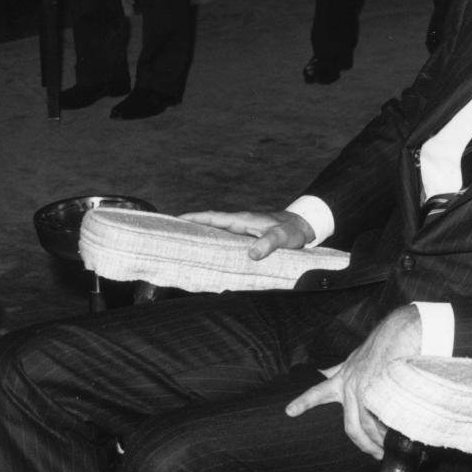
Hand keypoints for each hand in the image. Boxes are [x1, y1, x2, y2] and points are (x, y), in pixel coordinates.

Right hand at [178, 209, 315, 259]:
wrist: (302, 227)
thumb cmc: (292, 231)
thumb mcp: (283, 237)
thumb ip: (269, 243)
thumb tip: (252, 253)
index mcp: (242, 220)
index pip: (213, 217)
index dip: (194, 218)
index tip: (176, 220)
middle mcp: (238, 224)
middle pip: (209, 224)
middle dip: (190, 227)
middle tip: (170, 234)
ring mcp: (241, 231)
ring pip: (215, 232)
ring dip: (200, 236)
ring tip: (181, 246)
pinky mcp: (245, 238)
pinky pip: (224, 239)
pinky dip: (213, 243)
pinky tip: (206, 253)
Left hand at [286, 306, 421, 457]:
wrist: (400, 333)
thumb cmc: (379, 346)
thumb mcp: (353, 358)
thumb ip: (338, 370)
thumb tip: (323, 373)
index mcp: (341, 379)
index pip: (317, 392)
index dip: (303, 402)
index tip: (289, 411)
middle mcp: (350, 386)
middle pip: (352, 426)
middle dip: (363, 444)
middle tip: (373, 454)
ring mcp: (366, 390)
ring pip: (368, 425)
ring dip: (379, 441)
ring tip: (388, 449)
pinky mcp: (382, 391)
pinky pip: (384, 418)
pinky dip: (391, 431)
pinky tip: (397, 438)